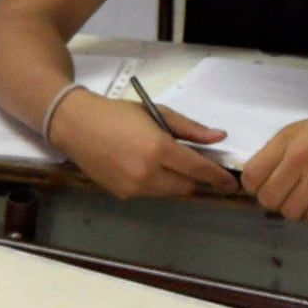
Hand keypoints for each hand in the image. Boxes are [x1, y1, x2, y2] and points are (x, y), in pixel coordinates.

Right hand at [51, 89, 239, 198]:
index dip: (217, 177)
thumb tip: (219, 138)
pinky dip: (157, 184)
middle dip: (197, 180)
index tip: (231, 184)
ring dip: (177, 182)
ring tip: (169, 163)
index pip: (198, 169)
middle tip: (201, 169)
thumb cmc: (118, 113)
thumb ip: (190, 129)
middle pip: (186, 187)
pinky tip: (147, 167)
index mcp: (158, 149)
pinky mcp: (123, 195)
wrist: (76, 126)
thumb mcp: (157, 113)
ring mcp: (134, 188)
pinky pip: (151, 193)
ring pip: (169, 193)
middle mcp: (147, 173)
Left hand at [239, 109, 307, 221]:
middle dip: (275, 201)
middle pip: (267, 199)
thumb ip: (280, 152)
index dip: (255, 186)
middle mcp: (299, 159)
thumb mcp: (306, 131)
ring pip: (288, 212)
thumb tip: (258, 179)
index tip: (266, 186)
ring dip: (296, 209)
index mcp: (288, 140)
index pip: (251, 175)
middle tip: (289, 194)